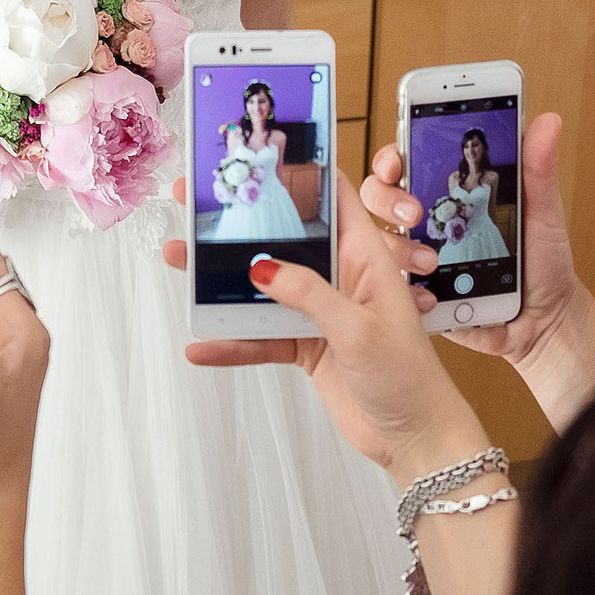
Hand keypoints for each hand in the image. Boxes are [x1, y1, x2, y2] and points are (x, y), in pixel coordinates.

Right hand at [161, 173, 490, 481]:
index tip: (254, 157)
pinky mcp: (307, 344)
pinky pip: (261, 335)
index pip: (333, 198)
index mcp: (366, 256)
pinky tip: (203, 344)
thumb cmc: (409, 377)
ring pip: (264, 285)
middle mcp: (341, 276)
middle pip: (283, 237)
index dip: (297, 173)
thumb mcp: (359, 329)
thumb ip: (310, 295)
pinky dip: (233, 340)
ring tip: (180, 262)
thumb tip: (260, 268)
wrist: (414, 437)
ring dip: (222, 279)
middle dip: (239, 223)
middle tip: (194, 205)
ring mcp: (320, 310)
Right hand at [352, 111, 594, 432]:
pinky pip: (391, 289)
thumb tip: (547, 122)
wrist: (545, 324)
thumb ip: (537, 168)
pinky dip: (407, 291)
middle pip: (377, 196)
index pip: (407, 161)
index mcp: (452, 193)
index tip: (398, 160)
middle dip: (387, 199)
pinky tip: (431, 297)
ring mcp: (416, 259)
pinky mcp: (416, 295)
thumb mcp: (543, 213)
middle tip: (415, 213)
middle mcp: (428, 222)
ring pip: (378, 242)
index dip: (392, 156)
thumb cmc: (544, 266)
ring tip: (432, 263)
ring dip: (398, 249)